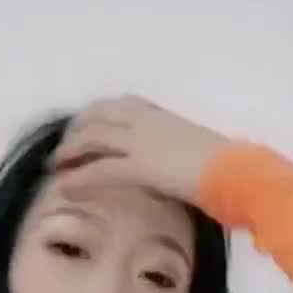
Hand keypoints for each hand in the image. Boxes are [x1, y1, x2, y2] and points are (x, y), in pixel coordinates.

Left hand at [45, 94, 229, 205]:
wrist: (236, 172)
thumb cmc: (225, 166)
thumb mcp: (194, 150)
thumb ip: (175, 151)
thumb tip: (168, 164)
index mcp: (161, 115)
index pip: (119, 107)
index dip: (96, 116)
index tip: (84, 127)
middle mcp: (146, 121)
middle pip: (98, 118)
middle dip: (76, 131)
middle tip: (62, 149)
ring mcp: (141, 141)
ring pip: (93, 138)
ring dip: (70, 151)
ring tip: (55, 166)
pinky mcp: (140, 166)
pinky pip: (100, 169)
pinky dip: (79, 177)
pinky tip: (65, 186)